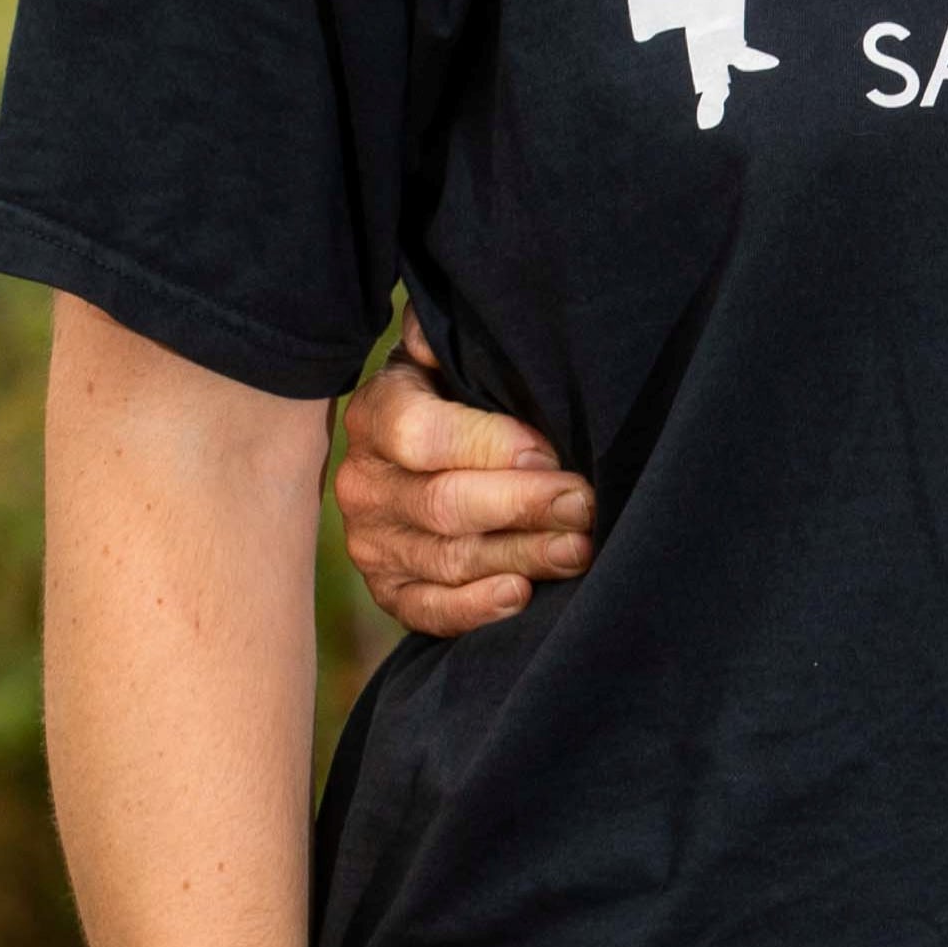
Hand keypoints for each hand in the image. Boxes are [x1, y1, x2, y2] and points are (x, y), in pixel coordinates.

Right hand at [333, 332, 591, 635]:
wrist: (417, 455)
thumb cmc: (454, 394)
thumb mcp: (445, 354)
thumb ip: (442, 336)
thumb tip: (433, 336)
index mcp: (376, 414)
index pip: (421, 435)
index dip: (489, 445)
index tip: (548, 449)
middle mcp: (364, 482)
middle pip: (442, 503)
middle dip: (523, 505)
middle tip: (583, 503)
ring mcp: (373, 542)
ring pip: (448, 559)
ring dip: (519, 556)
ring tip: (578, 548)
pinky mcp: (389, 589)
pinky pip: (426, 610)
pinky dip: (474, 609)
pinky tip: (521, 595)